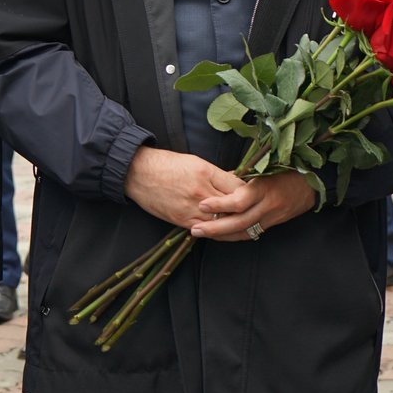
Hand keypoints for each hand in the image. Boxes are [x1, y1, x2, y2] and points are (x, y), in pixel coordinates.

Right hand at [123, 146, 243, 227]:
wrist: (138, 173)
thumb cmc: (166, 164)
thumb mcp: (195, 161)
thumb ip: (216, 174)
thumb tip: (234, 180)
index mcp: (206, 172)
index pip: (238, 187)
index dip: (248, 192)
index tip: (253, 194)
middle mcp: (202, 192)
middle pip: (233, 206)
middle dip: (245, 210)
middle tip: (254, 211)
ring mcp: (192, 208)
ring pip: (222, 222)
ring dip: (232, 223)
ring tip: (242, 223)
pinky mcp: (182, 220)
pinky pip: (206, 230)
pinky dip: (216, 230)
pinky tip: (222, 229)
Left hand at [191, 171, 315, 242]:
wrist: (311, 183)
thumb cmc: (286, 169)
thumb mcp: (265, 167)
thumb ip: (243, 177)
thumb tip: (218, 180)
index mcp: (265, 188)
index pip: (240, 201)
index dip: (220, 204)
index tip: (203, 204)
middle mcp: (268, 205)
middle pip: (239, 222)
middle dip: (215, 228)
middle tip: (195, 229)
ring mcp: (271, 217)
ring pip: (244, 232)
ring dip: (221, 235)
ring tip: (201, 233)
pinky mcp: (273, 224)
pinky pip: (251, 234)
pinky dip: (234, 236)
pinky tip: (220, 236)